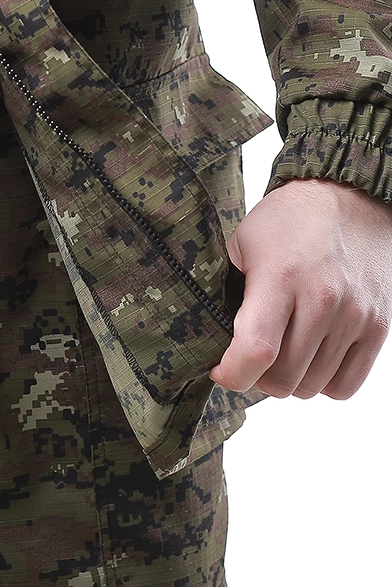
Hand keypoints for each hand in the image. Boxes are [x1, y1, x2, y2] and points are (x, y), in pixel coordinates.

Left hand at [211, 178, 391, 398]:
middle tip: (248, 358)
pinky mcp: (379, 327)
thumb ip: (228, 291)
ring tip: (279, 353)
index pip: (257, 349)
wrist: (350, 199)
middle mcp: (322, 300)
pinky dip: (322, 383)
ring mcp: (355, 316)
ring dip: (289, 380)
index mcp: (280, 277)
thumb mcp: (242, 244)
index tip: (219, 370)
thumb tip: (212, 338)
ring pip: (312, 386)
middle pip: (284, 378)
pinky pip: (346, 385)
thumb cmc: (288, 220)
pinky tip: (309, 358)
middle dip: (256, 378)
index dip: (232, 374)